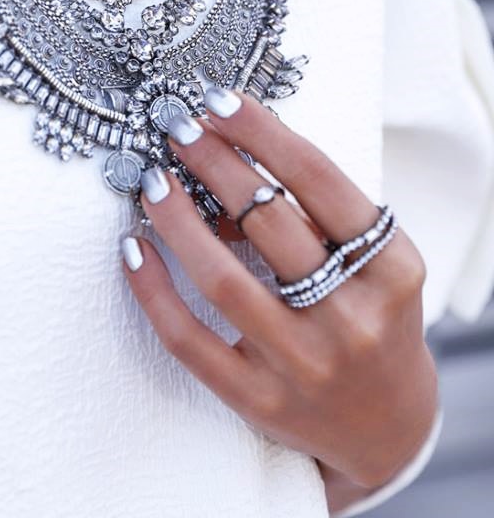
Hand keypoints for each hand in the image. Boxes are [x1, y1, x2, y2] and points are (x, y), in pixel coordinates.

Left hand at [122, 87, 437, 508]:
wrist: (387, 423)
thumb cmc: (373, 315)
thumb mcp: (375, 263)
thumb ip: (319, 215)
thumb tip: (226, 155)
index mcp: (391, 269)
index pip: (320, 181)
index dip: (264, 133)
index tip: (220, 101)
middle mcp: (353, 317)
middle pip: (269, 221)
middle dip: (215, 164)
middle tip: (179, 129)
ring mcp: (304, 365)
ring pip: (222, 280)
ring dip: (177, 220)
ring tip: (153, 180)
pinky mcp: (260, 402)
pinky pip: (189, 342)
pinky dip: (153, 291)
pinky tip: (133, 249)